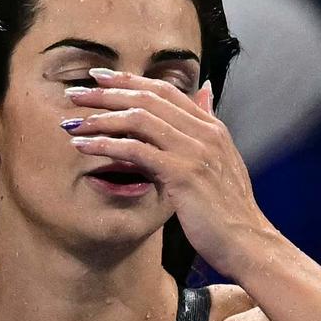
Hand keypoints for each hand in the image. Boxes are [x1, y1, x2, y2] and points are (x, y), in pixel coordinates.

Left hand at [63, 71, 273, 276]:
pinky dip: (106, 145)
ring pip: (139, 119)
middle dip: (107, 93)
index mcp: (211, 127)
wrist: (247, 242)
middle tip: (75, 94)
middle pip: (148, 98)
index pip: (165, 91)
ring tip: (73, 122)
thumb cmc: (228, 211)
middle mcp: (204, 132)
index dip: (130, 81)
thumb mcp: (221, 161)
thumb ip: (208, 125)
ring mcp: (194, 151)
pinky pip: (136, 150)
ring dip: (101, 118)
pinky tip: (85, 147)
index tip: (99, 78)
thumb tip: (204, 90)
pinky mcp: (182, 174)